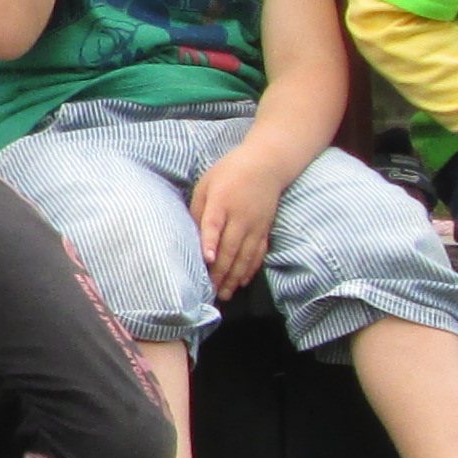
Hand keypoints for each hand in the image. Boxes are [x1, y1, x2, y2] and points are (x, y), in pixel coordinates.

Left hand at [187, 149, 294, 294]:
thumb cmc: (228, 172)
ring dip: (234, 276)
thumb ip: (199, 208)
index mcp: (222, 201)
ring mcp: (255, 224)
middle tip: (211, 291)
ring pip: (245, 255)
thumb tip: (191, 235)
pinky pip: (258, 253)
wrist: (266, 164)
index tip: (206, 260)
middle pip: (230, 247)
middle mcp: (240, 216)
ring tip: (225, 293)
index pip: (214, 224)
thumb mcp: (206, 184)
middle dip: (221, 272)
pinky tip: (242, 281)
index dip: (210, 243)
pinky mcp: (265, 229)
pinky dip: (250, 268)